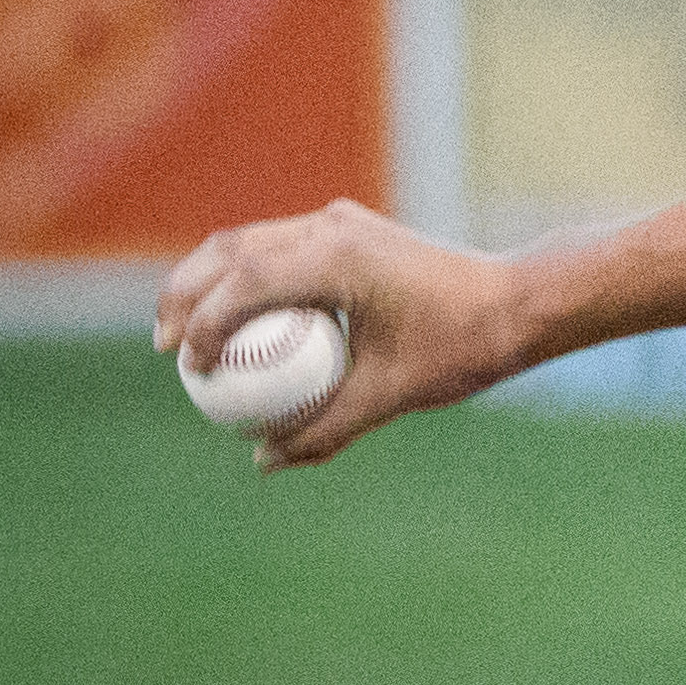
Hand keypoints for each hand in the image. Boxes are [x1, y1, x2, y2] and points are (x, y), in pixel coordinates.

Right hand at [154, 199, 524, 471]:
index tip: (190, 368)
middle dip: (185, 293)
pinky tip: (238, 327)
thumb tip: (264, 461)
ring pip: (249, 242)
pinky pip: (279, 249)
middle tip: (167, 348)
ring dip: (210, 282)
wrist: (517, 302)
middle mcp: (332, 227)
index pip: (246, 282)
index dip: (204, 323)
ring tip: (185, 334)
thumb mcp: (391, 395)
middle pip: (231, 249)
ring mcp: (340, 223)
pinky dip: (247, 280)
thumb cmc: (461, 345)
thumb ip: (325, 429)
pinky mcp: (348, 232)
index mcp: (338, 257)